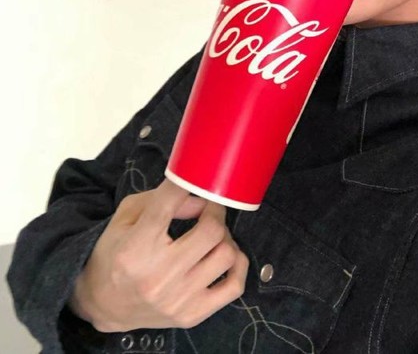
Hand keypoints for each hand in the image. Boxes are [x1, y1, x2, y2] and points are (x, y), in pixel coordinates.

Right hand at [68, 179, 247, 331]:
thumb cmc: (116, 254)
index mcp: (135, 247)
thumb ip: (163, 199)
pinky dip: (238, 265)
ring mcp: (177, 300)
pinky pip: (234, 286)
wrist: (103, 305)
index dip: (187, 182)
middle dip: (215, 211)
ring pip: (226, 255)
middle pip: (211, 231)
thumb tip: (201, 199)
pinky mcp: (191, 315)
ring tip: (212, 235)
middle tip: (209, 208)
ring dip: (225, 237)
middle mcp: (157, 276)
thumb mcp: (127, 216)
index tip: (197, 178)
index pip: (170, 202)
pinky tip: (226, 256)